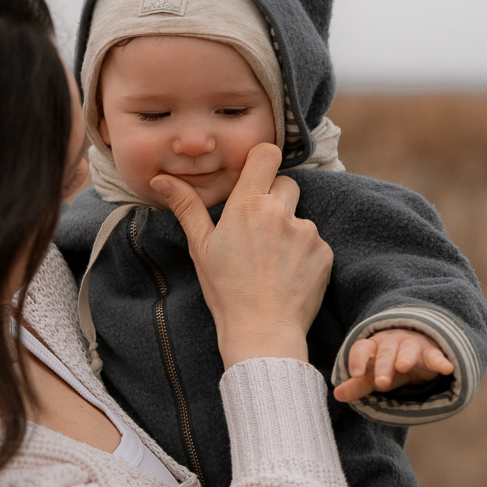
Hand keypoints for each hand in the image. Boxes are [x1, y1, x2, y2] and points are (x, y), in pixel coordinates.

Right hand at [152, 142, 332, 368]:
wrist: (262, 332)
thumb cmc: (226, 291)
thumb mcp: (201, 247)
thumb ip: (187, 206)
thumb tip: (162, 180)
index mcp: (248, 205)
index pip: (266, 154)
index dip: (263, 161)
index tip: (256, 176)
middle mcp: (280, 212)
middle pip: (286, 184)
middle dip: (275, 200)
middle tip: (259, 232)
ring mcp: (307, 232)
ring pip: (300, 216)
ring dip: (289, 231)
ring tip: (271, 263)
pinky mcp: (324, 253)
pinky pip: (316, 242)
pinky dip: (305, 254)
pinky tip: (288, 276)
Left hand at [334, 327, 452, 403]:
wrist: (415, 347)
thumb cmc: (388, 363)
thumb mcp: (372, 375)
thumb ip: (357, 384)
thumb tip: (337, 395)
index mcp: (373, 346)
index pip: (361, 348)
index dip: (357, 360)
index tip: (355, 374)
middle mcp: (391, 342)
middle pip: (385, 351)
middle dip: (383, 365)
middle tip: (381, 382)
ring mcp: (412, 345)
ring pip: (408, 349)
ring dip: (405, 357)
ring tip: (403, 367)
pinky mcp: (431, 352)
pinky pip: (435, 356)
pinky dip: (441, 361)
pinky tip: (447, 369)